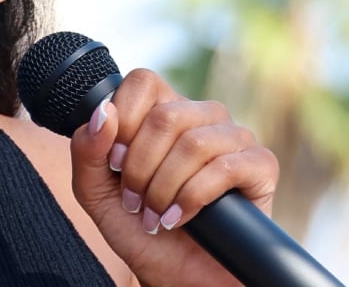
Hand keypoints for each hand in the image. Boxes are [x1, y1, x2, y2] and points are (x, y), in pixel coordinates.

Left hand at [68, 69, 278, 286]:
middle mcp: (202, 117)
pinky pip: (226, 167)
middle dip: (140, 166)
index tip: (114, 162)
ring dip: (165, 187)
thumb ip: (87, 150)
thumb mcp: (95, 193)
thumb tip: (103, 112)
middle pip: (166, 115)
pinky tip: (180, 218)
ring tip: (155, 214)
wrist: (175, 276)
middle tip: (134, 200)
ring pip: (195, 142)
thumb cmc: (138, 230)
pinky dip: (193, 197)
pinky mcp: (261, 167)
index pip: (143, 81)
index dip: (123, 119)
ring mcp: (234, 139)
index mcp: (163, 111)